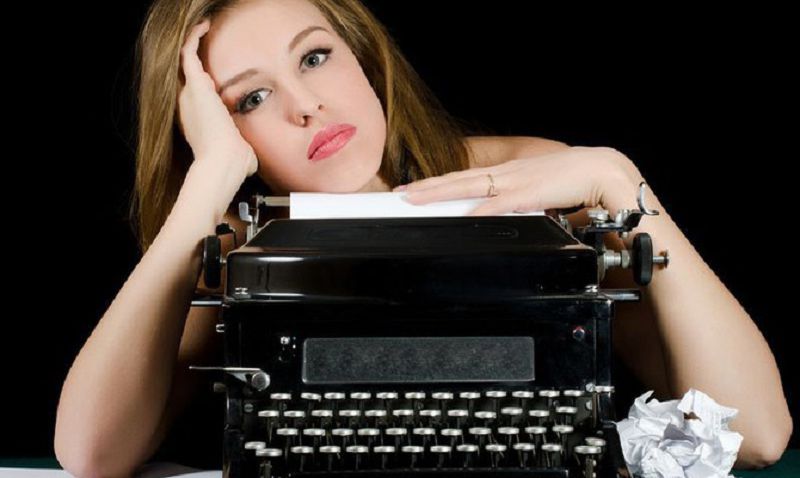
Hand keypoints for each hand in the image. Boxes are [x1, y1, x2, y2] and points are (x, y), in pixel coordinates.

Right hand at [177, 19, 257, 176]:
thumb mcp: (239, 155)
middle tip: (209, 42)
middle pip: (190, 76)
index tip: (217, 75)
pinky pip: (188, 52)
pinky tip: (204, 25)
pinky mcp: (195, 85)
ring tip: (204, 28)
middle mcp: (188, 106)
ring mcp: (189, 94)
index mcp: (197, 121)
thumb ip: (243, 152)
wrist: (224, 162)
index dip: (204, 83)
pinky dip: (194, 37)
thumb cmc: (234, 164)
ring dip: (193, 43)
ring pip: (185, 61)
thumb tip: (253, 163)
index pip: (198, 96)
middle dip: (198, 59)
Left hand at [393, 146, 642, 215]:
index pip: (466, 178)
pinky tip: (464, 215)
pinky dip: (482, 210)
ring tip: (415, 199)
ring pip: (470, 186)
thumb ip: (517, 206)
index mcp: (508, 174)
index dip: (439, 185)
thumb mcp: (538, 194)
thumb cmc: (575, 182)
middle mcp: (507, 174)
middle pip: (459, 179)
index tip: (414, 191)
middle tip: (399, 194)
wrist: (604, 171)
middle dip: (428, 188)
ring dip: (442, 193)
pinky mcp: (532, 192)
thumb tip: (498, 221)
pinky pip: (501, 203)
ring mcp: (517, 180)